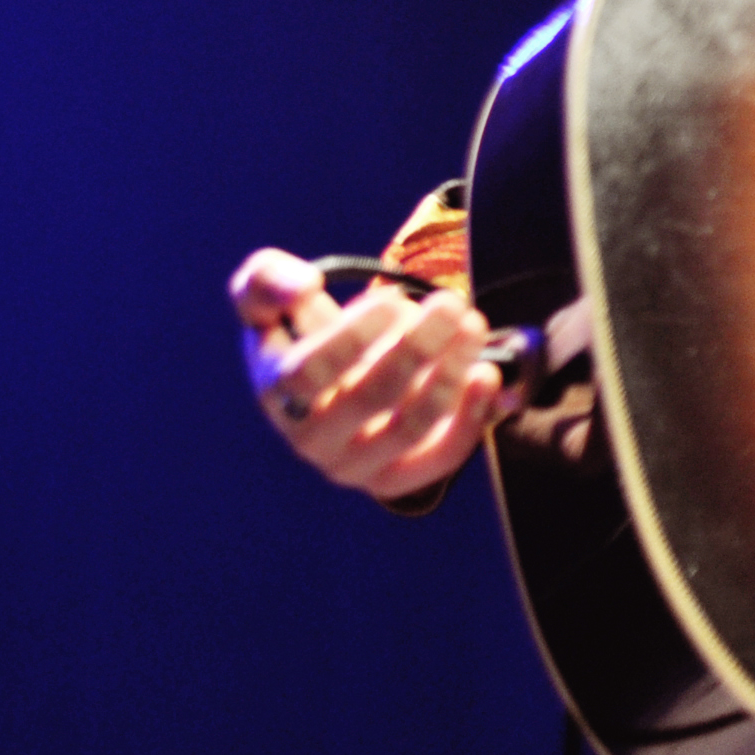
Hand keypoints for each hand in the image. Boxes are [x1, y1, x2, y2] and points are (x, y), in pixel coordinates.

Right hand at [230, 248, 508, 498]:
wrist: (334, 379)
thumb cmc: (302, 330)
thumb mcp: (268, 294)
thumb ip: (267, 280)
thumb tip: (303, 285)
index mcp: (279, 393)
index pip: (309, 374)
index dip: (353, 336)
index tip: (392, 299)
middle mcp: (313, 438)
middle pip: (370, 397)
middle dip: (417, 345)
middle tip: (451, 304)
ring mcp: (357, 463)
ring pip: (411, 425)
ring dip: (449, 371)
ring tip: (472, 326)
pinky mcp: (400, 474)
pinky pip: (440, 458)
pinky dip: (470, 417)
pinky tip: (486, 373)